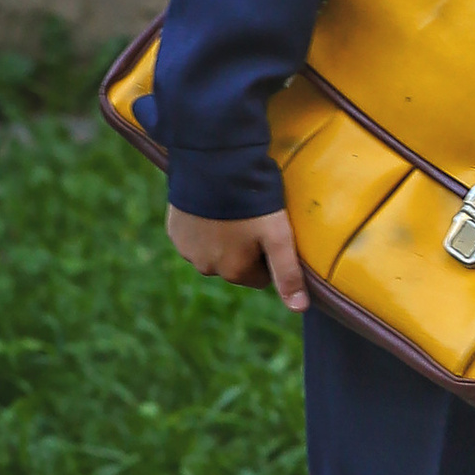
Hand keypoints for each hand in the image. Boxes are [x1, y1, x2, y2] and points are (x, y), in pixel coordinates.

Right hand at [168, 202, 308, 312]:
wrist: (214, 165)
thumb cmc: (253, 201)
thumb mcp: (277, 236)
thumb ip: (287, 273)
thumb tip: (299, 309)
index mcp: (234, 272)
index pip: (260, 277)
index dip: (268, 255)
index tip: (269, 232)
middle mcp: (207, 268)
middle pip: (234, 265)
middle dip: (243, 248)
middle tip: (251, 217)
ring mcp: (187, 249)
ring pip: (213, 251)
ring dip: (221, 237)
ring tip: (231, 209)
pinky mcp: (174, 230)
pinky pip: (193, 236)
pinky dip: (202, 226)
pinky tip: (212, 205)